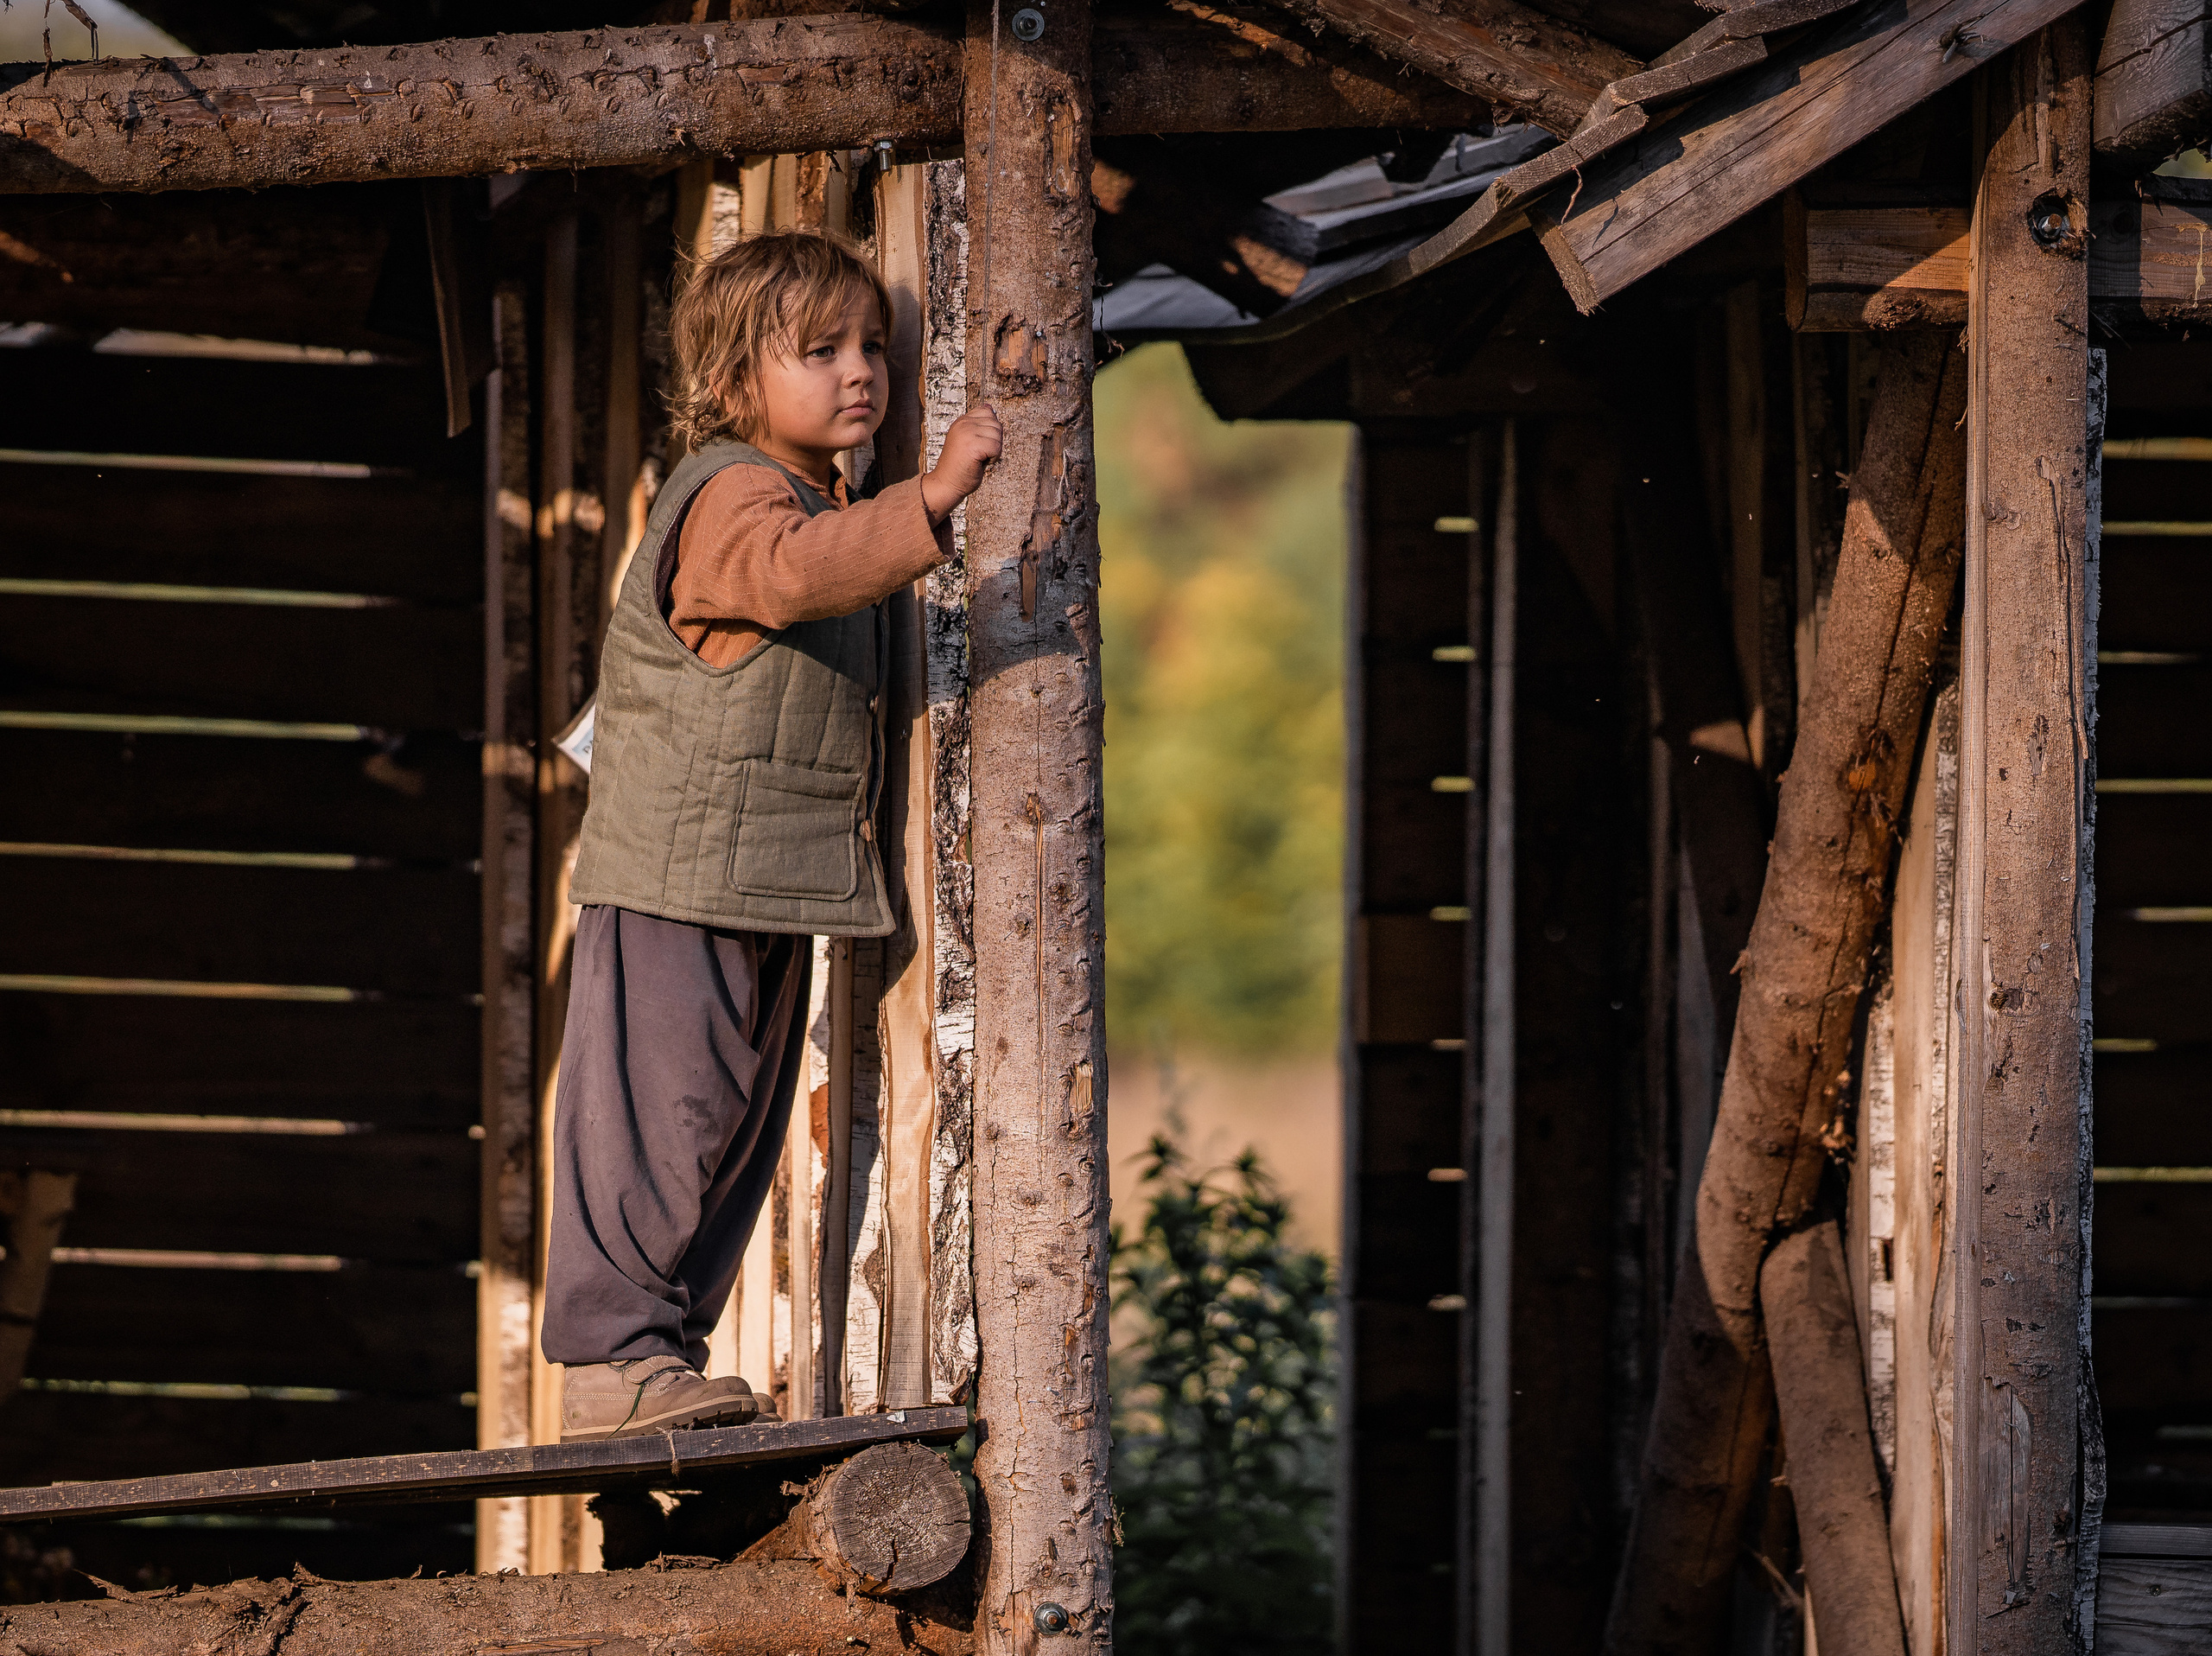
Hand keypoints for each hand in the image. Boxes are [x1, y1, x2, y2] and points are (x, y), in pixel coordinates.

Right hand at [921, 405, 1003, 522]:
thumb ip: (979, 425)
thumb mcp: (969, 440)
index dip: (990, 431)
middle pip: (996, 424)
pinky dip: (993, 459)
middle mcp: (963, 424)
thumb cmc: (960, 466)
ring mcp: (967, 433)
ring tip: (977, 459)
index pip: (988, 412)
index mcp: (962, 421)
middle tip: (978, 454)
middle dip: (994, 442)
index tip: (977, 444)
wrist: (946, 484)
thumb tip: (991, 407)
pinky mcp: (973, 445)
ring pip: (998, 436)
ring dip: (993, 451)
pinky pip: (996, 448)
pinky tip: (979, 463)